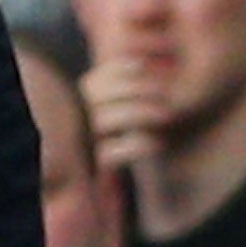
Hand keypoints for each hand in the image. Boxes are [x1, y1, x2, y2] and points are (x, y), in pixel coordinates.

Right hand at [80, 57, 169, 171]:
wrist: (127, 183)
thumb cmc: (133, 138)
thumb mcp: (127, 111)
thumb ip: (128, 91)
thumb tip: (144, 62)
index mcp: (82, 104)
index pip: (94, 81)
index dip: (116, 70)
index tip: (143, 65)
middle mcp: (78, 120)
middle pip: (94, 94)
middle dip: (132, 87)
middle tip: (165, 90)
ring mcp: (86, 141)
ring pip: (102, 120)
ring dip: (137, 112)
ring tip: (167, 113)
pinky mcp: (99, 165)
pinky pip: (109, 154)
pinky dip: (135, 145)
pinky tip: (158, 142)